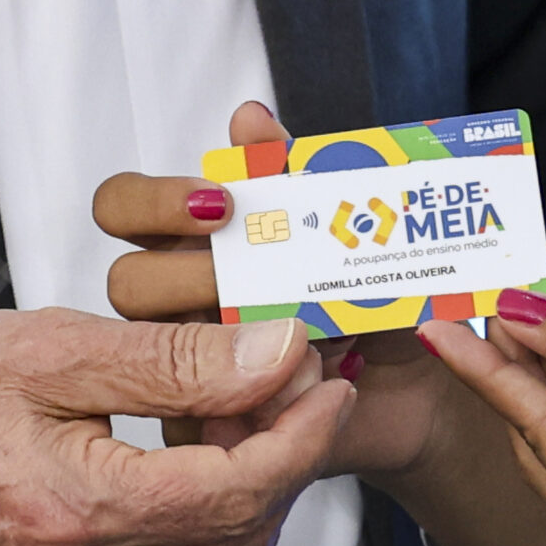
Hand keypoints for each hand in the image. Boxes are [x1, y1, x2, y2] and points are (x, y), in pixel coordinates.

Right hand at [0, 308, 354, 545]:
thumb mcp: (55, 350)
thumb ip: (175, 360)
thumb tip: (272, 355)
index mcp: (74, 509)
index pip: (238, 490)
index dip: (302, 436)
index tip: (324, 387)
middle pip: (241, 541)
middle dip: (287, 464)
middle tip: (285, 397)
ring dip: (260, 513)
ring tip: (244, 438)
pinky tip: (207, 494)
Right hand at [92, 101, 447, 477]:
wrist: (421, 383)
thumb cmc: (379, 301)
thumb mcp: (345, 230)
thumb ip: (293, 173)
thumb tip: (248, 116)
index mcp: (198, 245)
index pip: (124, 209)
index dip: (152, 201)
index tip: (218, 205)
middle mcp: (184, 304)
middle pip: (130, 284)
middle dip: (192, 278)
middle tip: (249, 280)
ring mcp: (192, 371)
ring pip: (159, 361)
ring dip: (231, 346)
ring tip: (308, 342)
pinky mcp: (214, 428)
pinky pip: (199, 424)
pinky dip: (258, 403)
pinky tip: (313, 385)